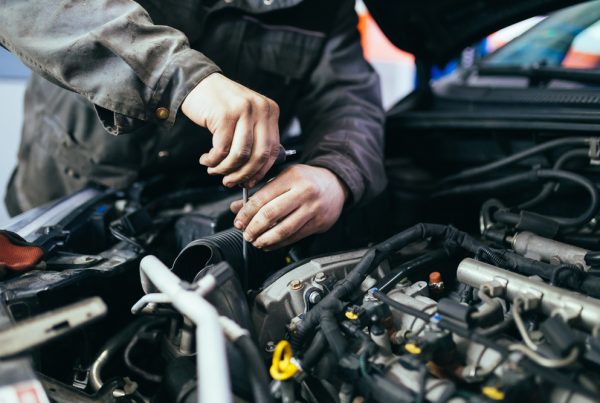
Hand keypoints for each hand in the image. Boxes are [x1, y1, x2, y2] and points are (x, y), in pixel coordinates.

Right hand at [181, 73, 280, 187]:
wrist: (196, 82)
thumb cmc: (219, 106)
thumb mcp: (245, 118)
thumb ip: (254, 139)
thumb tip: (254, 174)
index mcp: (270, 111)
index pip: (273, 150)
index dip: (260, 171)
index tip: (248, 182)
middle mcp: (261, 109)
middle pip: (259, 155)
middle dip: (243, 174)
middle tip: (229, 182)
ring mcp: (244, 110)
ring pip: (240, 155)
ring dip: (225, 168)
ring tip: (214, 170)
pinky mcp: (225, 115)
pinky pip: (221, 149)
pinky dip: (212, 160)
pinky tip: (206, 159)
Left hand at [230, 164, 347, 249]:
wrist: (336, 184)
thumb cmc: (307, 180)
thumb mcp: (284, 178)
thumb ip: (261, 192)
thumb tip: (238, 207)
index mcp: (291, 177)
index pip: (263, 198)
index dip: (247, 213)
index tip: (238, 221)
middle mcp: (303, 192)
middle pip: (271, 214)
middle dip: (254, 227)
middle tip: (246, 233)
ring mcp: (312, 209)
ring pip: (284, 229)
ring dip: (265, 239)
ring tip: (255, 241)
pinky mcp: (318, 223)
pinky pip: (295, 237)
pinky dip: (279, 244)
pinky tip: (269, 244)